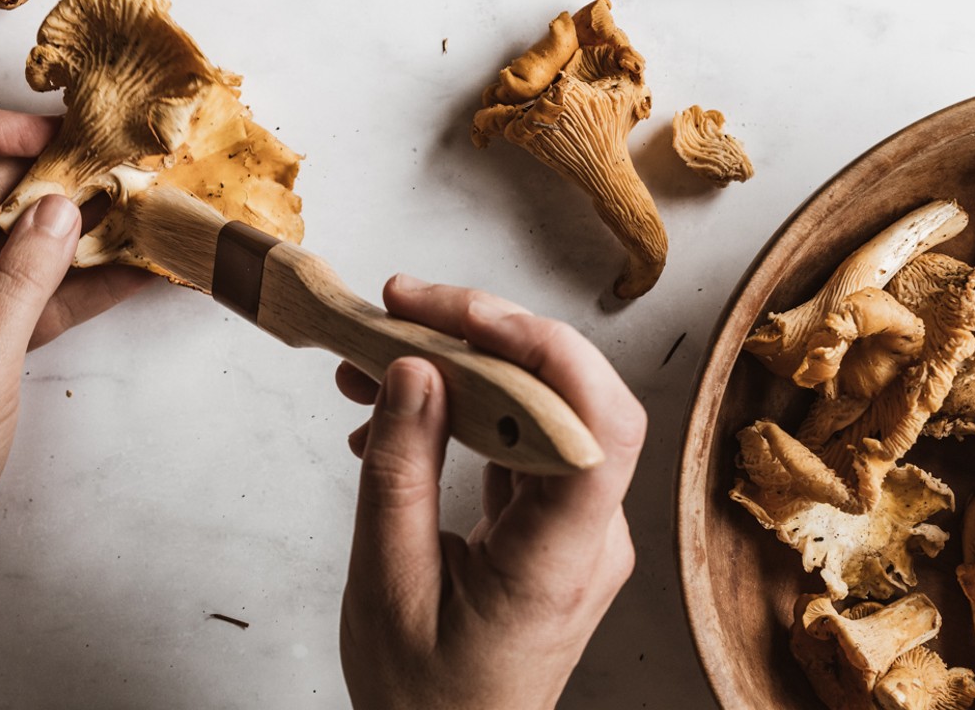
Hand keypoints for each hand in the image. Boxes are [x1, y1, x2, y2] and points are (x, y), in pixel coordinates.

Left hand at [0, 109, 147, 590]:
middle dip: (46, 178)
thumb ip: (20, 282)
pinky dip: (79, 283)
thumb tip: (62, 206)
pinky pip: (34, 293)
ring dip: (72, 229)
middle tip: (114, 164)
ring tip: (137, 207)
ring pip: (15, 244)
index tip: (46, 134)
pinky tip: (134, 271)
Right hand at [336, 276, 645, 709]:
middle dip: (492, 333)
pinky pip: (515, 441)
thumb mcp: (388, 584)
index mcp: (560, 561)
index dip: (547, 355)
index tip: (467, 316)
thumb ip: (402, 471)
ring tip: (377, 351)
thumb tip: (415, 369)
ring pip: (540, 410)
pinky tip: (393, 411)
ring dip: (463, 365)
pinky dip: (458, 409)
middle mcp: (587, 537)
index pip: (598, 431)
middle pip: (574, 398)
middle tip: (405, 303)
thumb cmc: (424, 699)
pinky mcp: (548, 525)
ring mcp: (574, 528)